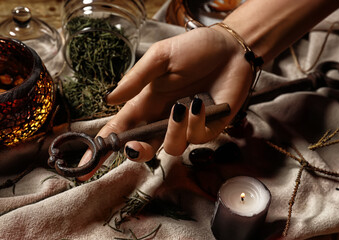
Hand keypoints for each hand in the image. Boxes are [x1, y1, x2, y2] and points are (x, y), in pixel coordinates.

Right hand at [77, 25, 253, 180]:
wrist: (230, 49)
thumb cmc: (195, 49)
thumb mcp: (161, 57)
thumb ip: (137, 79)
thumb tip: (110, 99)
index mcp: (147, 102)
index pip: (121, 128)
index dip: (103, 146)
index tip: (86, 163)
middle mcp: (163, 118)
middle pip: (143, 148)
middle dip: (137, 153)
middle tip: (135, 147)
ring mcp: (185, 126)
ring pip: (170, 148)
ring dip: (173, 131)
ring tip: (182, 105)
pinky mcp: (207, 129)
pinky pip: (196, 138)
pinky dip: (196, 123)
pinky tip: (200, 104)